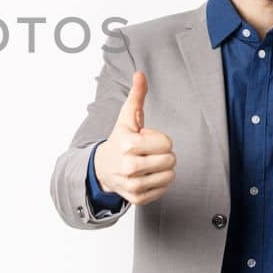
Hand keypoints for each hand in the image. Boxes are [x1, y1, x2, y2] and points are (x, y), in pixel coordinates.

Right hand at [93, 71, 176, 205]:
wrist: (102, 168)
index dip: (158, 139)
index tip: (145, 140)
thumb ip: (136, 96)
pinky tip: (146, 176)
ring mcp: (133, 185)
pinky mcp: (137, 198)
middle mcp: (130, 166)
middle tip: (147, 153)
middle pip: (171, 159)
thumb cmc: (118, 141)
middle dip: (162, 154)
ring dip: (162, 168)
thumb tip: (140, 74)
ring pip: (170, 175)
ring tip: (147, 164)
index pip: (167, 143)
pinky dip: (159, 182)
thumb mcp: (126, 118)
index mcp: (128, 144)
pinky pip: (164, 188)